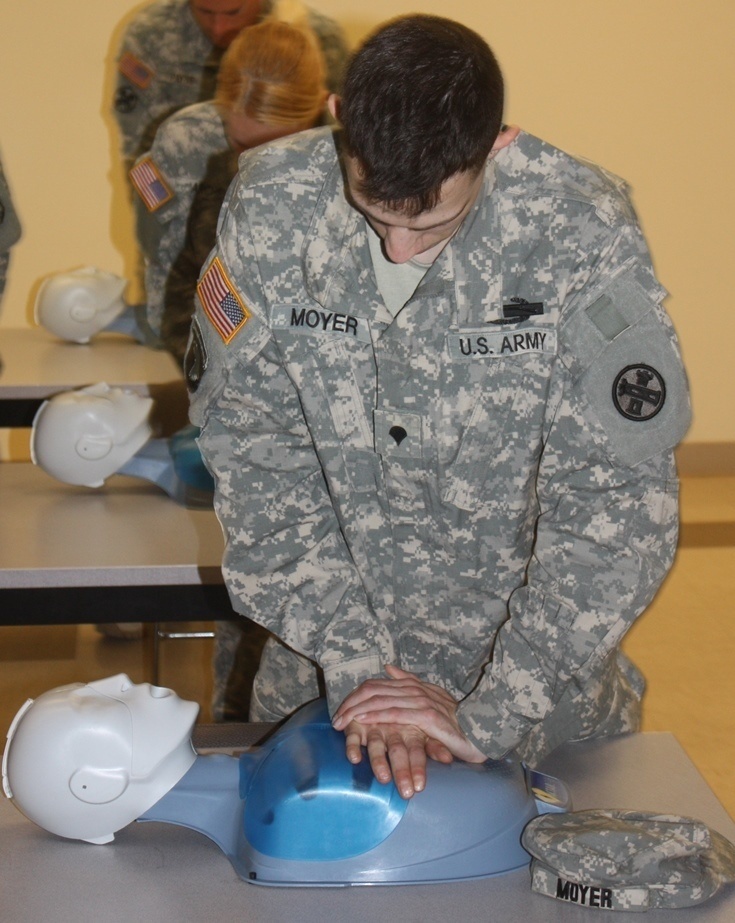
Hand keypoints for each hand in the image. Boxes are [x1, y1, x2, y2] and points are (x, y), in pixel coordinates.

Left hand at [334, 666, 485, 792]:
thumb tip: (388, 668)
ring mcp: (422, 703)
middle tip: (336, 719)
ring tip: (342, 723)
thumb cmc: (458, 721)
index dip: (357, 696)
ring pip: (382, 702)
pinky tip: (363, 723)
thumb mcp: (433, 698)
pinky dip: (377, 717)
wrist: (484, 731)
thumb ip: (410, 682)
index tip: (342, 709)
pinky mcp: (427, 718)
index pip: (377, 686)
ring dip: (358, 712)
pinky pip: (396, 715)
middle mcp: (417, 690)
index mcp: (415, 686)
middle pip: (375, 691)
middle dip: (352, 704)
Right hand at [342, 719, 447, 798]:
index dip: (418, 768)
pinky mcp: (357, 725)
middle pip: (398, 751)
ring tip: (384, 779)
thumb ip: (434, 746)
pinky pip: (353, 736)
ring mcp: (375, 726)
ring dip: (379, 762)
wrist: (383, 697)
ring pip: (376, 745)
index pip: (417, 751)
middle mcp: (393, 728)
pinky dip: (352, 746)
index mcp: (411, 729)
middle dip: (402, 771)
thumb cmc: (406, 722)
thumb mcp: (424, 733)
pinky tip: (354, 759)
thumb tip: (449, 758)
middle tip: (406, 792)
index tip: (420, 787)